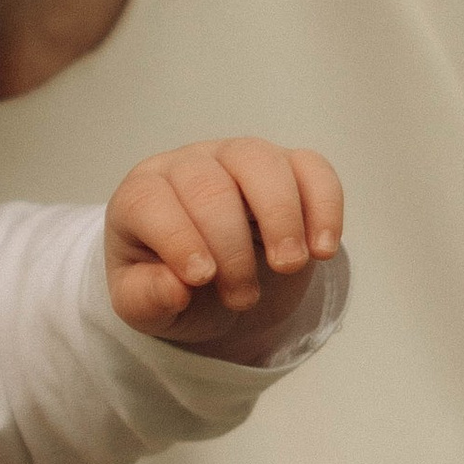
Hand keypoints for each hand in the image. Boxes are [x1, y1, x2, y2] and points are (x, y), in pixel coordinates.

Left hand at [105, 136, 343, 361]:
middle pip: (209, 185)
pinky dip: (323, 206)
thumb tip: (174, 289)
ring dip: (280, 217)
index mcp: (140, 196)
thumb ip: (146, 298)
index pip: (149, 202)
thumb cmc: (172, 284)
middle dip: (231, 245)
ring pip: (260, 162)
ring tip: (287, 266)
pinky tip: (323, 249)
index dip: (177, 239)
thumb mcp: (142, 305)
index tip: (201, 279)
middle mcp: (187, 166)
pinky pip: (310, 168)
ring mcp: (238, 158)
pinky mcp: (287, 167)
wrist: (214, 284)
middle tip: (242, 297)